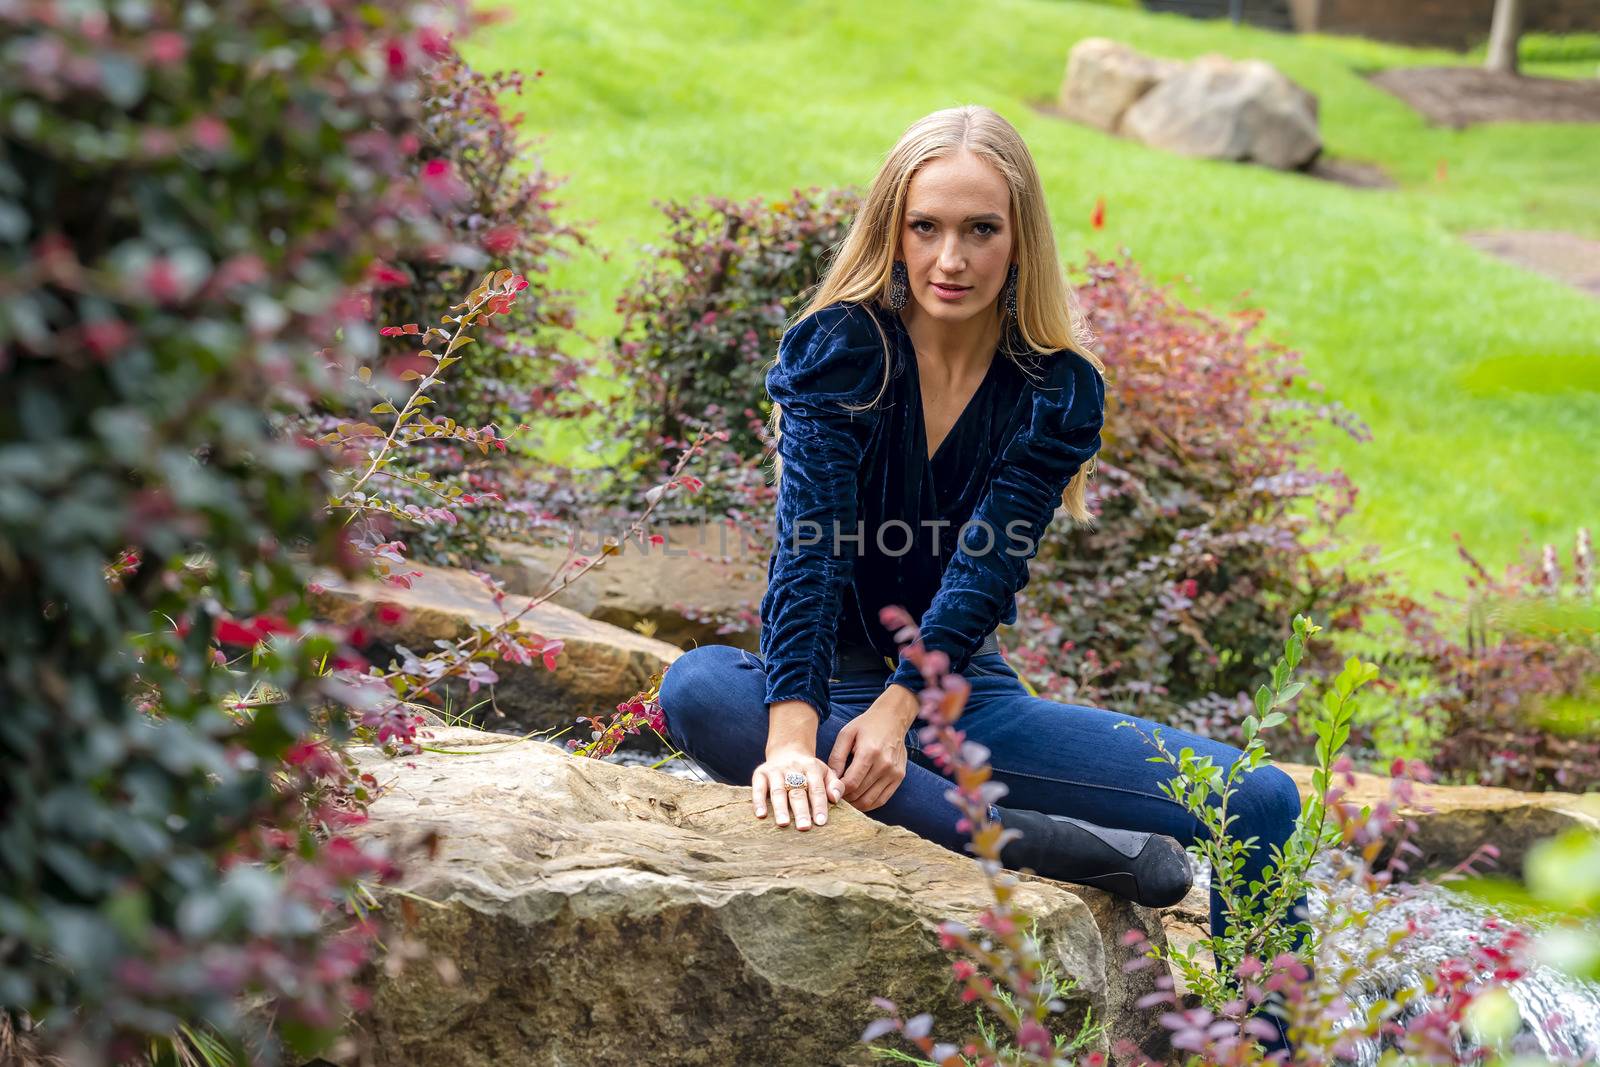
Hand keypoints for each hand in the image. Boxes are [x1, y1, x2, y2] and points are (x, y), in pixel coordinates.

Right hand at [752, 741, 842, 829]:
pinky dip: (758, 801)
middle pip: (797, 791)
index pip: (816, 788)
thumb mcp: (825, 772)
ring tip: (783, 823)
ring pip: (778, 790)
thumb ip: (835, 785)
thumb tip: (835, 798)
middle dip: (800, 810)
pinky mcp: (760, 773)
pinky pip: (758, 788)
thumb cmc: (809, 770)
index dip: (819, 805)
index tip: (821, 822)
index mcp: (811, 767)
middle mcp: (792, 767)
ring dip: (780, 808)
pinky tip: (761, 815)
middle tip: (804, 827)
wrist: (787, 750)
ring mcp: (775, 770)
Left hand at [826, 688, 917, 811]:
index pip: (851, 783)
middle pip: (859, 794)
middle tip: (835, 794)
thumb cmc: (866, 725)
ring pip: (870, 801)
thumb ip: (837, 757)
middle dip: (844, 798)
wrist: (893, 718)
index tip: (830, 788)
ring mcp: (894, 773)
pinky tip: (858, 799)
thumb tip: (830, 779)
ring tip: (845, 797)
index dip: (838, 790)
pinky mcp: (899, 777)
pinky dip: (868, 804)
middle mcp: (884, 765)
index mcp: (869, 752)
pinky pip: (882, 800)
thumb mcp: (846, 734)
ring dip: (855, 804)